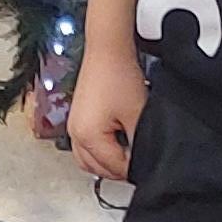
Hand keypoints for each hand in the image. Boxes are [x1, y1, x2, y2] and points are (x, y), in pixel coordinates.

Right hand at [66, 50, 146, 181]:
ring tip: (127, 157)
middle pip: (97, 169)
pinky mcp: (76, 120)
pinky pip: (84, 148)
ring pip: (88, 161)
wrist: (107, 51)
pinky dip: (98, 153)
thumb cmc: (119, 76)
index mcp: (88, 137)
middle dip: (119, 170)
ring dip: (106, 163)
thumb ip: (140, 143)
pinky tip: (115, 146)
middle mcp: (75, 136)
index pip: (115, 167)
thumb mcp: (137, 115)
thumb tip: (143, 160)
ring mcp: (73, 128)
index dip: (134, 169)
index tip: (148, 165)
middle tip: (140, 164)